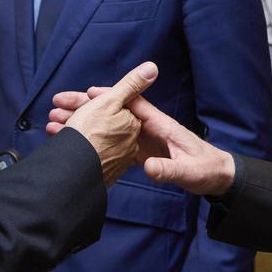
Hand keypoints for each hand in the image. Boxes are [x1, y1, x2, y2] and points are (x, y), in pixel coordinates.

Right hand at [51, 83, 235, 195]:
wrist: (216, 177)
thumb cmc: (206, 170)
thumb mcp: (188, 173)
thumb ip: (169, 170)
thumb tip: (147, 168)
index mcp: (161, 125)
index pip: (132, 105)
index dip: (110, 97)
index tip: (87, 93)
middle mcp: (149, 127)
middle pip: (113, 112)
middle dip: (86, 107)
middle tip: (58, 106)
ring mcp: (142, 139)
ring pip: (108, 126)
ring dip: (84, 123)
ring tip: (56, 123)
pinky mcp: (140, 151)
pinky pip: (112, 141)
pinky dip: (94, 140)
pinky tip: (75, 142)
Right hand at [52, 62, 157, 185]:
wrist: (75, 181)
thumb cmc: (94, 138)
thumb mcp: (112, 104)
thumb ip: (131, 86)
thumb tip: (153, 67)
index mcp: (134, 123)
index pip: (117, 103)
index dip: (97, 97)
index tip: (80, 94)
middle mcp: (129, 142)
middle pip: (102, 119)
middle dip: (77, 111)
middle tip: (54, 110)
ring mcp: (117, 158)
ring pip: (93, 134)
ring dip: (72, 126)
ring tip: (51, 125)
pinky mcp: (106, 170)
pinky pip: (90, 150)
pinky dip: (75, 143)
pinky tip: (60, 140)